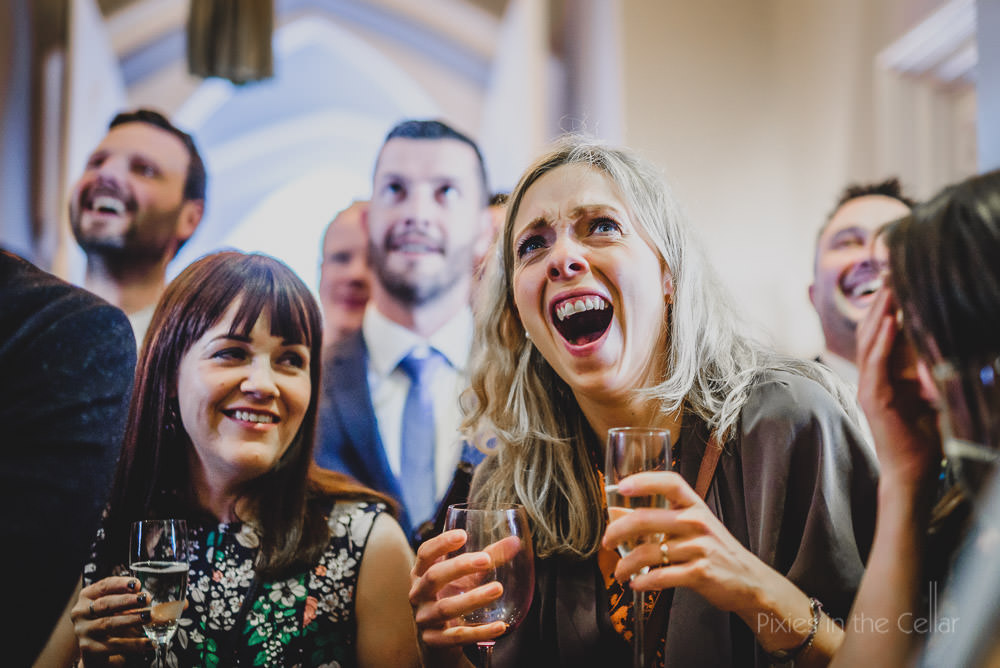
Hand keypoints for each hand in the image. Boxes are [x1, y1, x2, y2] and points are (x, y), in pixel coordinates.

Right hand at [71, 576, 151, 664]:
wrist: (96, 652)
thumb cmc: (108, 621)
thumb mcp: (115, 607)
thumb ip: (128, 599)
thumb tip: (147, 597)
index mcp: (87, 597)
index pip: (103, 586)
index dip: (120, 584)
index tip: (137, 584)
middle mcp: (81, 612)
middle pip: (105, 604)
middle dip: (127, 600)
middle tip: (146, 599)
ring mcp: (83, 631)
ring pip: (108, 623)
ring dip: (131, 619)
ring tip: (148, 616)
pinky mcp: (89, 649)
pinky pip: (114, 646)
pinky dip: (133, 644)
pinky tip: (148, 642)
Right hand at [408, 529, 506, 647]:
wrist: (438, 641)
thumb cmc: (451, 598)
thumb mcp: (466, 578)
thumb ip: (487, 558)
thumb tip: (514, 542)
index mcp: (421, 573)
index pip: (425, 553)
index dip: (441, 543)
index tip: (462, 535)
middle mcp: (418, 594)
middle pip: (433, 577)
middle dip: (459, 567)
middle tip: (486, 560)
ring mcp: (424, 619)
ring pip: (445, 608)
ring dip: (473, 598)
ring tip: (498, 588)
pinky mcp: (434, 641)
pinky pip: (457, 636)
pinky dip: (479, 631)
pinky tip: (500, 625)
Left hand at [602, 471, 773, 616]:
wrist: (749, 581)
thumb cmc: (714, 550)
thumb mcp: (690, 527)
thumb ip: (656, 517)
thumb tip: (614, 512)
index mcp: (695, 506)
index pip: (670, 482)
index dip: (645, 481)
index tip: (622, 486)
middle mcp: (697, 522)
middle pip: (646, 519)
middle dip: (618, 532)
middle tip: (607, 543)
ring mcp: (699, 548)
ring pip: (648, 552)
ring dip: (626, 565)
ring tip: (619, 573)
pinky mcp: (699, 573)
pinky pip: (661, 576)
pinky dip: (643, 582)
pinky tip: (636, 584)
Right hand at [856, 285, 940, 487]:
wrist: (913, 474)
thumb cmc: (925, 441)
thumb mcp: (934, 398)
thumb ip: (934, 374)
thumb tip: (952, 347)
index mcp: (883, 378)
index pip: (880, 335)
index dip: (886, 308)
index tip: (898, 282)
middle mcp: (870, 379)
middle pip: (870, 332)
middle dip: (881, 302)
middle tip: (891, 274)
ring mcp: (868, 387)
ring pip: (870, 341)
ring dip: (880, 313)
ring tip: (889, 287)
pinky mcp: (872, 397)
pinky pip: (875, 361)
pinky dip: (882, 339)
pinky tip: (890, 320)